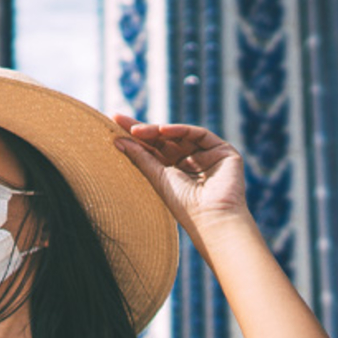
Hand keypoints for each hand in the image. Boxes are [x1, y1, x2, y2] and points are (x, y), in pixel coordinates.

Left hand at [112, 113, 250, 236]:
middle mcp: (192, 162)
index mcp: (176, 172)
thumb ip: (140, 157)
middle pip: (165, 139)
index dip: (136, 137)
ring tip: (136, 130)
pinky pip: (199, 134)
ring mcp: (208, 155)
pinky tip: (162, 130)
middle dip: (143, 129)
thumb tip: (118, 140)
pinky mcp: (223, 151)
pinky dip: (181, 130)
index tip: (114, 123)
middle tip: (119, 119)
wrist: (212, 217)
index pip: (154, 149)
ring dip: (158, 130)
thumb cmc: (184, 205)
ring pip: (180, 134)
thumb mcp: (157, 177)